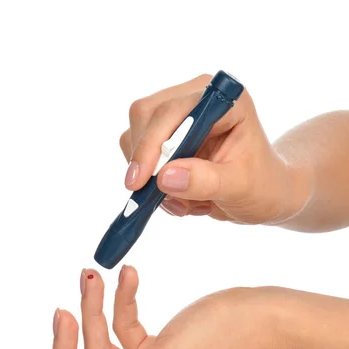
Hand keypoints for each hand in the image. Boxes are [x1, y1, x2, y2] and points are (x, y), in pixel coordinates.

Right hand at [119, 74, 309, 224]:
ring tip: (185, 200)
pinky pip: (136, 156)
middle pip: (145, 116)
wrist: (263, 194)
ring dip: (150, 176)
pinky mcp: (163, 135)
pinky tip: (179, 196)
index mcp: (224, 100)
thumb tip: (164, 177)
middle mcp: (197, 98)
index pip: (173, 110)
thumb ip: (204, 182)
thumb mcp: (239, 188)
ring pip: (134, 137)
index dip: (151, 144)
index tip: (139, 181)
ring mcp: (177, 115)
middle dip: (147, 162)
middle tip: (158, 197)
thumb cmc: (261, 185)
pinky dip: (149, 184)